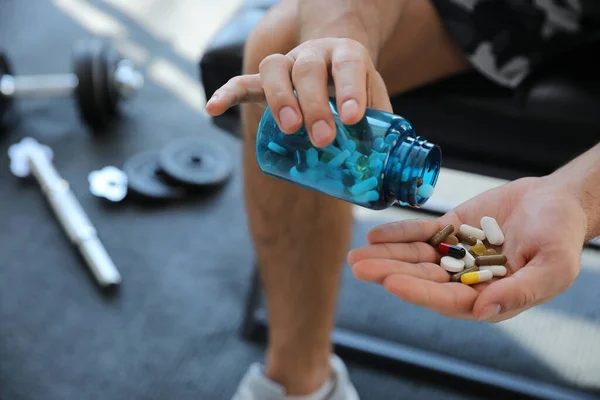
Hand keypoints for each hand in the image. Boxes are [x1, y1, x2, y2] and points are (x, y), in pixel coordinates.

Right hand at [205, 38, 391, 146]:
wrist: (334, 61)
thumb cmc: (355, 89)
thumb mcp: (375, 100)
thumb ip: (381, 128)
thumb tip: (389, 175)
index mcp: (346, 55)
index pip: (348, 65)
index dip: (349, 89)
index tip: (353, 117)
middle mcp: (314, 54)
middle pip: (308, 69)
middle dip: (314, 104)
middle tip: (322, 138)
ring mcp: (288, 65)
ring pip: (274, 68)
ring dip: (279, 98)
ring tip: (289, 129)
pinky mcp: (265, 80)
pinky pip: (242, 82)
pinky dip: (227, 94)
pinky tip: (213, 108)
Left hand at [347, 177, 588, 321]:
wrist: (557, 201)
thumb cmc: (561, 237)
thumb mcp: (553, 266)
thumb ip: (520, 291)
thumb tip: (483, 312)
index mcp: (490, 297)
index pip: (448, 300)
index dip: (419, 292)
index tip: (391, 282)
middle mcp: (466, 279)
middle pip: (423, 279)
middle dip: (389, 273)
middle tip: (358, 267)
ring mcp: (456, 254)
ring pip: (416, 257)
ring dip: (387, 255)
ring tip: (357, 254)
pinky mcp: (451, 230)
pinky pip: (421, 233)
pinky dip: (399, 233)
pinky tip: (375, 234)